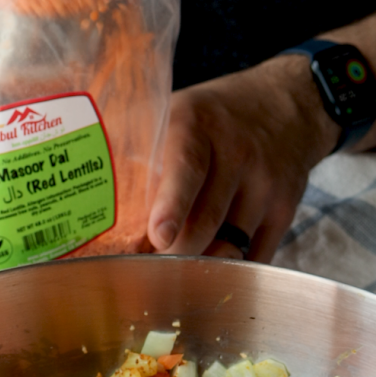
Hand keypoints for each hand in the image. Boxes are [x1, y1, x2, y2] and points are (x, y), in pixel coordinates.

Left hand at [147, 54, 339, 261]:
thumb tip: (88, 187)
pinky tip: (209, 264)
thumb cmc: (213, 117)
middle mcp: (237, 153)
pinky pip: (254, 258)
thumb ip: (136, 144)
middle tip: (146, 267)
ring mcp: (266, 184)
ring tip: (174, 267)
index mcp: (196, 125)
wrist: (287, 106)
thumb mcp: (173, 111)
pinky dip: (228, 270)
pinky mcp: (286, 210)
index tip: (159, 235)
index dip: (172, 205)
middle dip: (173, 253)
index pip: (187, 168)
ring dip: (199, 265)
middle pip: (206, 220)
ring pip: (229, 246)